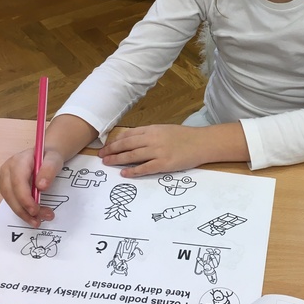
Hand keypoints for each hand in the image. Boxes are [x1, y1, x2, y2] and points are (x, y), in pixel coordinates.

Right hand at [0, 148, 64, 225]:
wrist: (47, 156)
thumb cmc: (50, 157)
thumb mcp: (55, 159)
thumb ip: (49, 170)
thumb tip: (41, 187)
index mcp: (19, 161)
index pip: (18, 182)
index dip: (25, 198)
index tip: (35, 210)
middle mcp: (8, 170)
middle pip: (11, 193)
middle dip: (23, 210)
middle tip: (38, 220)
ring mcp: (6, 178)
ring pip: (10, 199)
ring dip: (23, 213)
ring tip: (37, 221)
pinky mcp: (8, 187)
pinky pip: (12, 201)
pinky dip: (22, 210)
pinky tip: (33, 216)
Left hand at [98, 122, 249, 177]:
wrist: (202, 143)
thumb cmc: (185, 137)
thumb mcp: (165, 130)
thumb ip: (150, 134)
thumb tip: (133, 140)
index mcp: (152, 129)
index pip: (128, 135)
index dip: (114, 141)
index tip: (105, 146)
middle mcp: (152, 139)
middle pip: (126, 145)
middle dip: (111, 150)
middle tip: (101, 156)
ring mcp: (158, 152)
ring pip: (132, 156)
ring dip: (117, 160)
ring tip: (107, 163)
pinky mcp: (164, 164)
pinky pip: (145, 168)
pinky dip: (133, 171)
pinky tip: (124, 174)